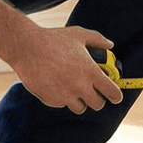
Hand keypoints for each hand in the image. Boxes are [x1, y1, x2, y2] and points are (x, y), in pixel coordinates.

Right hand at [6, 25, 123, 113]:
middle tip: (94, 93)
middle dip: (98, 99)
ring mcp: (65, 95)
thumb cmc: (53, 39)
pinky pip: (62, 104)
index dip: (116, 95)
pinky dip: (63, 98)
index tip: (115, 96)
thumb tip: (110, 45)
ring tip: (75, 90)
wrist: (26, 47)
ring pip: (80, 108)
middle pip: (98, 105)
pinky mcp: (51, 100)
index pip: (112, 92)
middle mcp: (80, 87)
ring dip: (80, 101)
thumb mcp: (79, 34)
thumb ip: (97, 40)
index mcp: (90, 72)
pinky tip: (57, 85)